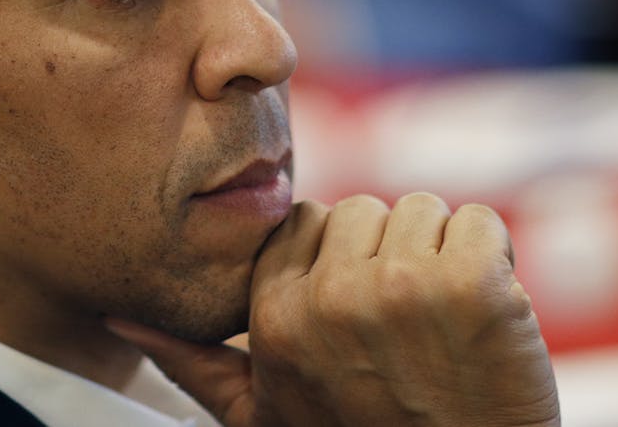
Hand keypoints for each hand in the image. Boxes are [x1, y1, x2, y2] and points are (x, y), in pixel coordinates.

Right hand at [107, 193, 559, 426]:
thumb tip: (121, 320)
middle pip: (365, 211)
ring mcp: (403, 288)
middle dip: (390, 257)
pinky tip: (486, 324)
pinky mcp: (475, 285)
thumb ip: (194, 362)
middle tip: (406, 333)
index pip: (304, 223)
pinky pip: (483, 223)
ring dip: (444, 259)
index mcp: (274, 319)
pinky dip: (496, 264)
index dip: (339, 262)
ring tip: (445, 331)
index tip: (360, 318)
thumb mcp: (262, 415)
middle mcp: (330, 299)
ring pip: (425, 210)